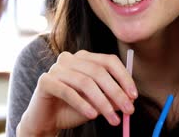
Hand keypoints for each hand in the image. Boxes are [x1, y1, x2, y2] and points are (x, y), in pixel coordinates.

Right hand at [17, 50, 137, 135]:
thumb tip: (130, 98)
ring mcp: (56, 68)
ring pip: (85, 82)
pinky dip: (83, 104)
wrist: (45, 120)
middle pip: (98, 71)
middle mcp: (70, 58)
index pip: (109, 60)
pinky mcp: (45, 81)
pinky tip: (93, 115)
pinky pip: (68, 92)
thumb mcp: (96, 103)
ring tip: (113, 119)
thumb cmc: (72, 108)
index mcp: (84, 58)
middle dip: (116, 92)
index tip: (134, 96)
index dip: (123, 77)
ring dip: (102, 103)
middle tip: (128, 110)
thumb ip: (111, 98)